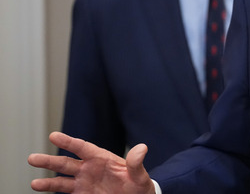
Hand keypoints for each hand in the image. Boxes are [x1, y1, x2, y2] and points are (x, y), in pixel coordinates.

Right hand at [28, 131, 155, 193]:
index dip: (68, 141)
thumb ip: (137, 163)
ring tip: (34, 184)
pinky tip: (41, 188)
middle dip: (49, 161)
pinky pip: (65, 193)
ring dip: (47, 182)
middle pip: (66, 163)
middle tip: (32, 158)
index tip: (53, 136)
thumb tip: (142, 148)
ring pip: (61, 180)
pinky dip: (52, 192)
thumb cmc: (139, 186)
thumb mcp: (140, 175)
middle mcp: (89, 169)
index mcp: (102, 159)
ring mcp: (84, 182)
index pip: (82, 148)